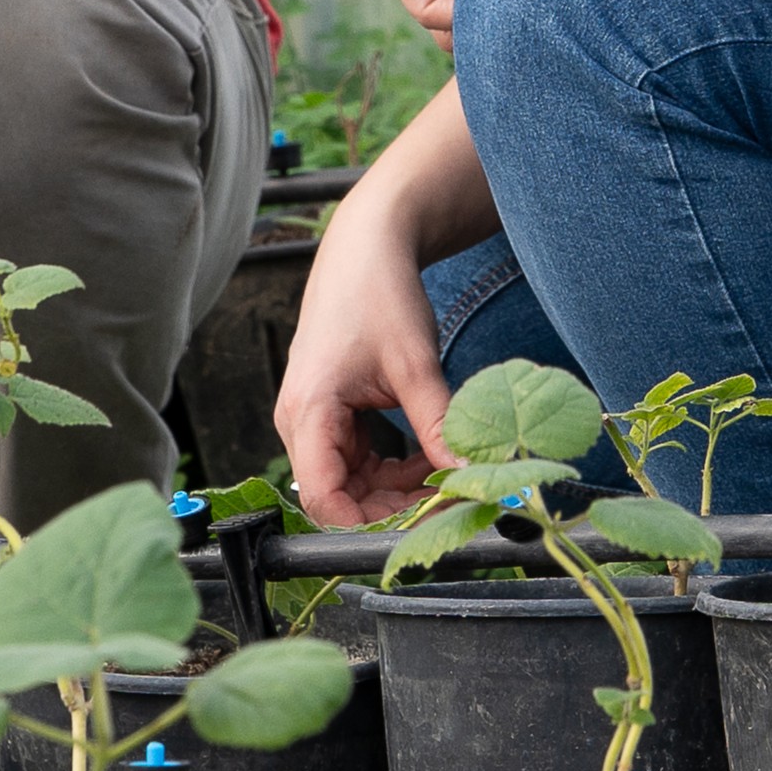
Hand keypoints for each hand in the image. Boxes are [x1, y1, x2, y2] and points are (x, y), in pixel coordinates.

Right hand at [274, 191, 455, 529]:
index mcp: (308, 412)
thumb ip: (439, 426)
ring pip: (353, 482)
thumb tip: (469, 476)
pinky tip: (430, 455)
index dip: (370, 524)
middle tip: (450, 503)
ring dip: (398, 488)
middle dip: (393, 507)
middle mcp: (302, 422)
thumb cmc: (379, 295)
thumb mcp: (415, 365)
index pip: (324, 500)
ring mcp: (316, 420)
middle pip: (340, 496)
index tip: (423, 523)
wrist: (368, 246)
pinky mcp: (333, 414)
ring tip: (448, 475)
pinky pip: (360, 460)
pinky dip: (395, 466)